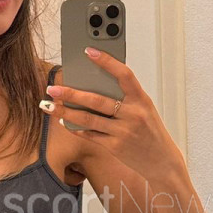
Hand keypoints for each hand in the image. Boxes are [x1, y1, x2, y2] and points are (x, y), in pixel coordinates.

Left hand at [43, 48, 182, 180]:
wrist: (162, 161)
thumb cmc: (150, 131)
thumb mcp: (144, 109)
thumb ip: (125, 97)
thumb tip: (94, 84)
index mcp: (141, 99)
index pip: (124, 75)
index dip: (106, 61)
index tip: (88, 51)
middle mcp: (133, 114)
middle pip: (97, 100)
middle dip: (71, 93)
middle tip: (53, 88)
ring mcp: (123, 132)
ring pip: (89, 119)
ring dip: (66, 112)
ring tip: (49, 105)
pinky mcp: (115, 147)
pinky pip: (91, 135)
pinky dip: (76, 128)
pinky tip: (65, 122)